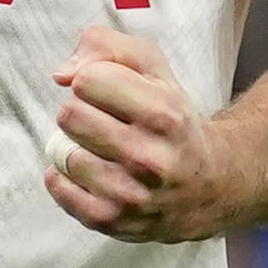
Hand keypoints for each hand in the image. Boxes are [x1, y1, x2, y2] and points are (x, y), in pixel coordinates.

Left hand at [43, 30, 219, 242]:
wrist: (209, 187)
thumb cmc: (173, 121)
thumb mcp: (155, 69)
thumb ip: (107, 47)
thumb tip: (62, 74)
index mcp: (163, 113)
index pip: (87, 80)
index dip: (92, 80)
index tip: (108, 92)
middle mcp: (149, 157)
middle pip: (70, 115)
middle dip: (81, 111)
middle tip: (104, 121)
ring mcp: (129, 194)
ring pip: (63, 152)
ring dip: (74, 146)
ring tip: (102, 149)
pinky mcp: (110, 220)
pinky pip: (58, 185)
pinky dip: (64, 175)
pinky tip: (90, 172)